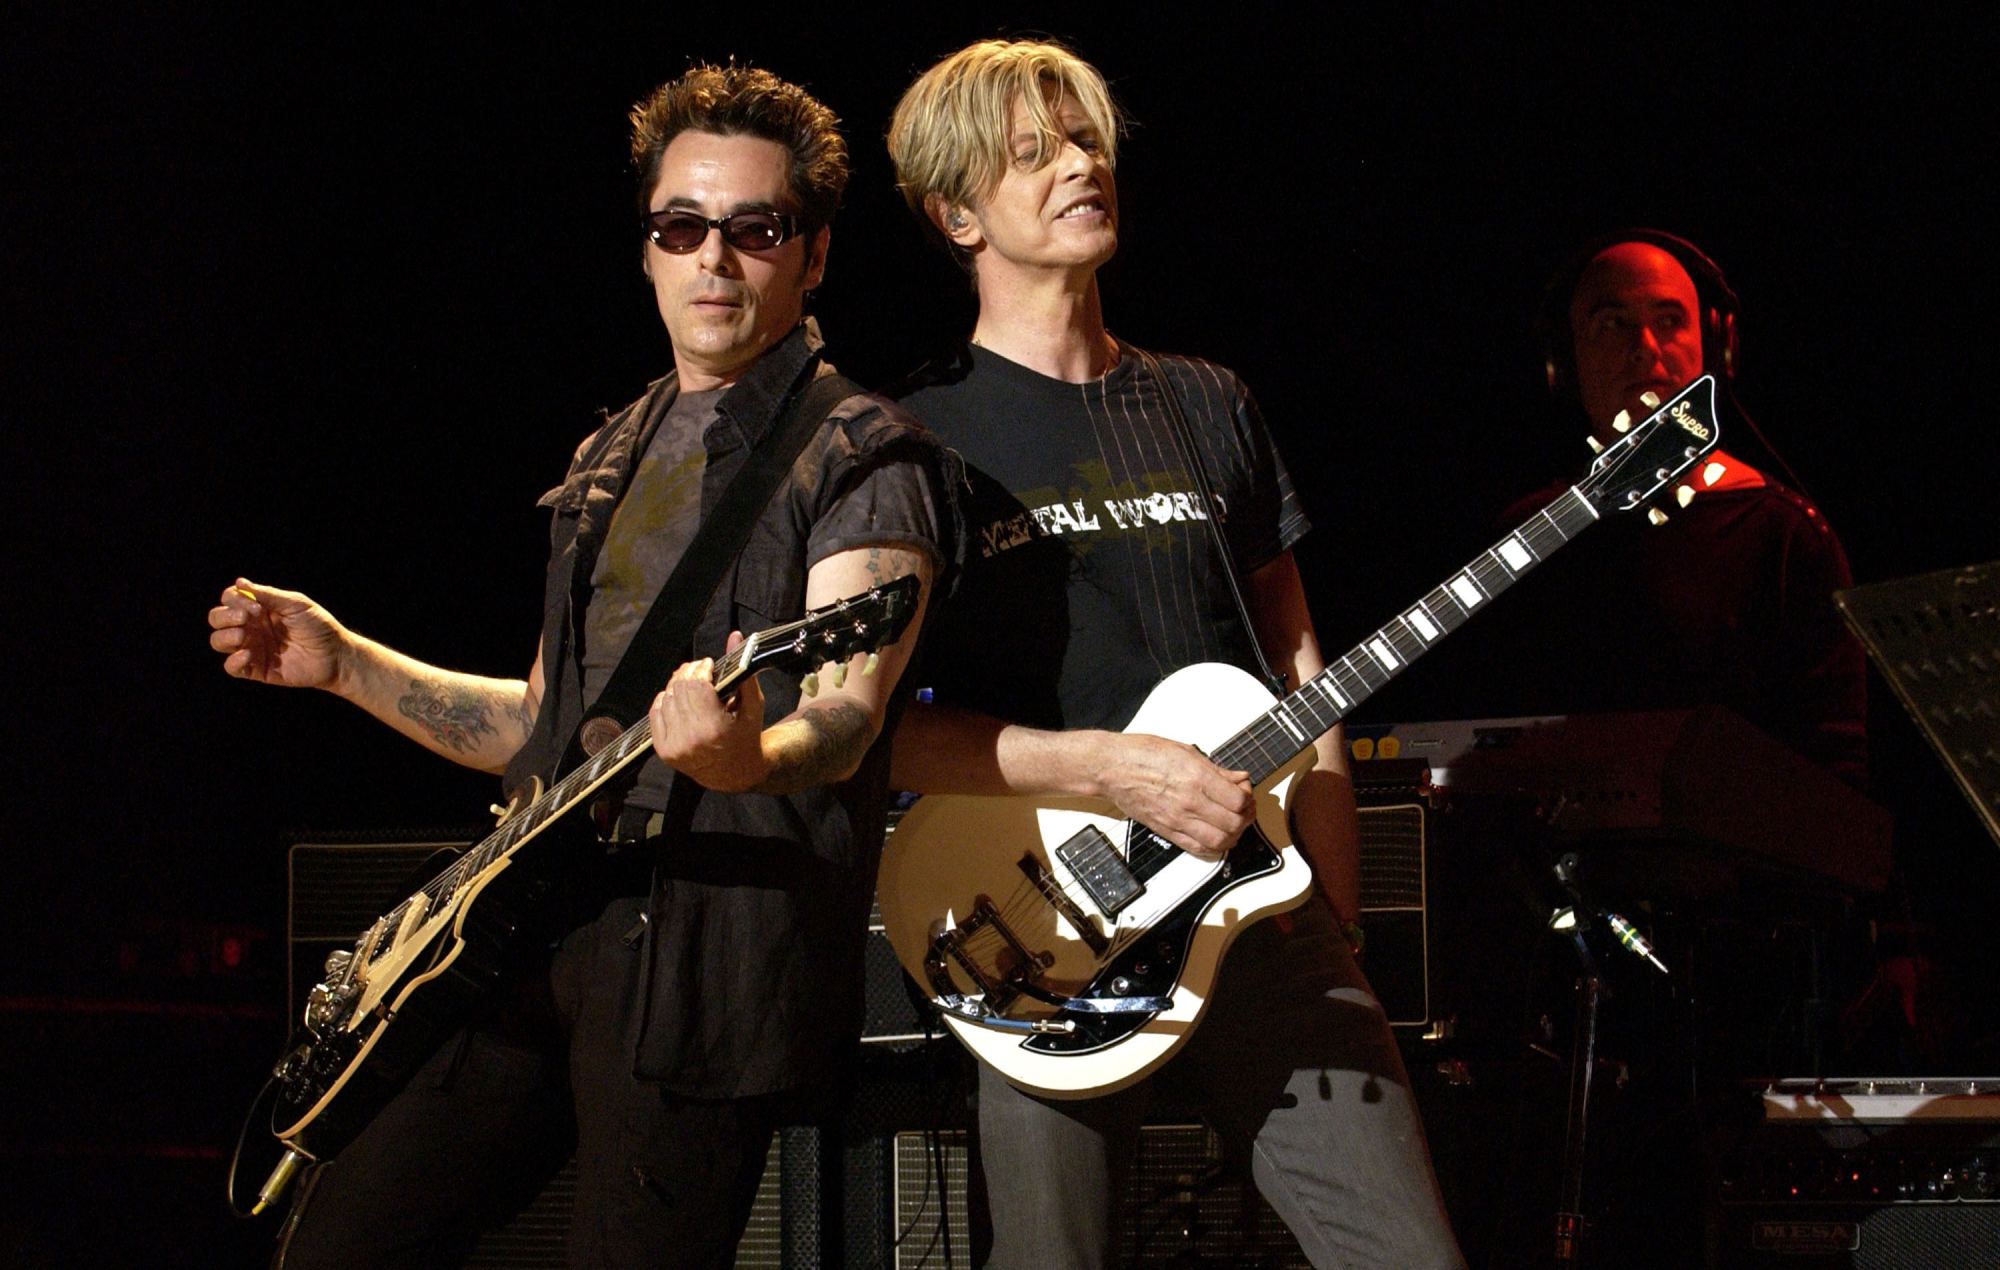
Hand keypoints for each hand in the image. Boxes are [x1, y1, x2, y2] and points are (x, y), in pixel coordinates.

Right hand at [208, 578, 347, 689]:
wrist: (335, 655)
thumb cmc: (318, 626)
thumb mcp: (295, 604)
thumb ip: (268, 595)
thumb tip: (239, 582)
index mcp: (258, 609)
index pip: (229, 599)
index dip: (234, 600)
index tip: (256, 607)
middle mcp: (251, 627)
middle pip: (216, 619)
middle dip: (224, 616)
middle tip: (246, 618)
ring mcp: (252, 648)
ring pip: (218, 641)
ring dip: (224, 636)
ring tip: (243, 635)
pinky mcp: (257, 669)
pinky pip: (231, 667)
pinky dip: (233, 661)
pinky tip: (248, 654)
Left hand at [649, 633, 769, 792]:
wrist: (734, 773)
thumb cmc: (746, 736)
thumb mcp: (753, 705)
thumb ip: (743, 670)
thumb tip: (735, 636)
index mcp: (714, 729)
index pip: (697, 685)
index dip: (702, 668)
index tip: (710, 664)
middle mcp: (691, 739)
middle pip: (680, 688)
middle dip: (689, 672)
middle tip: (700, 669)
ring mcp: (674, 747)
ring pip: (666, 698)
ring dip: (677, 685)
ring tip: (691, 684)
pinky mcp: (663, 750)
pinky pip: (655, 712)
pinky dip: (665, 700)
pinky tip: (678, 699)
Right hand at [1096, 733, 1253, 860]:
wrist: (1112, 768)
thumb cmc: (1142, 754)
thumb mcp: (1186, 751)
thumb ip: (1216, 769)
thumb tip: (1238, 779)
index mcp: (1196, 778)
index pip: (1239, 800)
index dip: (1248, 798)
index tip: (1245, 792)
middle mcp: (1189, 802)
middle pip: (1234, 823)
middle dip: (1245, 818)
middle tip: (1244, 809)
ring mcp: (1177, 820)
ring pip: (1220, 842)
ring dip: (1233, 835)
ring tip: (1232, 824)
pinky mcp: (1167, 831)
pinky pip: (1198, 848)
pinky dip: (1214, 846)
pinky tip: (1216, 835)